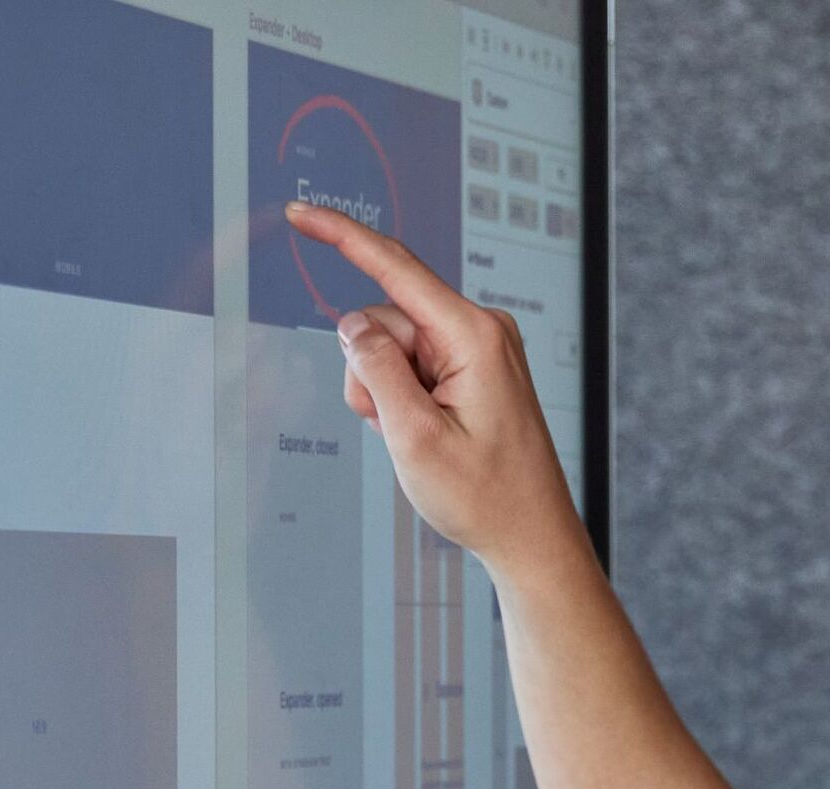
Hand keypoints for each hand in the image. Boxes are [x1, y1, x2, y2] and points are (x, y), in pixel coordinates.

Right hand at [285, 200, 586, 567]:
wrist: (529, 535)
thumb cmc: (485, 495)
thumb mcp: (414, 437)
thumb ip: (377, 371)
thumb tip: (352, 325)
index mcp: (475, 336)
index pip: (395, 269)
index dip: (341, 237)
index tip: (300, 213)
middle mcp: (481, 329)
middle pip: (386, 322)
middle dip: (371, 372)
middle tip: (397, 427)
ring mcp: (478, 347)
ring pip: (393, 348)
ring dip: (386, 392)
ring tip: (418, 436)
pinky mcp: (472, 366)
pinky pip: (413, 366)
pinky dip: (403, 399)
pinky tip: (428, 432)